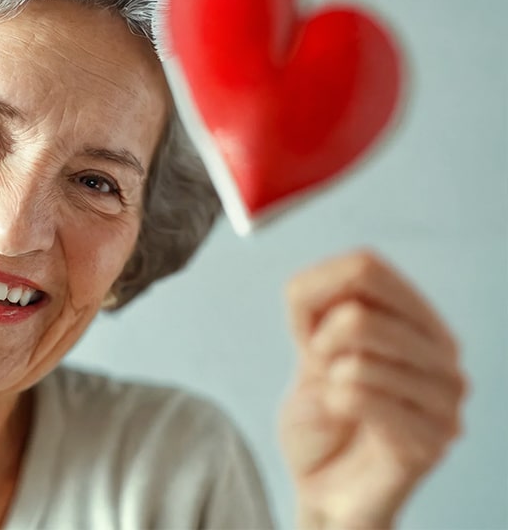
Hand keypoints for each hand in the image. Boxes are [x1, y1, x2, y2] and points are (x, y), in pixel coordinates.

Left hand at [279, 251, 466, 528]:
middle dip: (318, 346)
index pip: (366, 266)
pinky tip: (347, 419)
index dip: (317, 294)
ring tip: (342, 402)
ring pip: (359, 355)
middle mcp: (445, 354)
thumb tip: (336, 278)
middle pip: (360, 314)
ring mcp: (445, 399)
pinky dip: (334, 404)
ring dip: (328, 380)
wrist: (324, 488)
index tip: (313, 333)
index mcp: (420, 321)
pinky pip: (359, 395)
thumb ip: (313, 303)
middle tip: (327, 375)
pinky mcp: (431, 440)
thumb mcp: (308, 347)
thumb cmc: (322, 416)